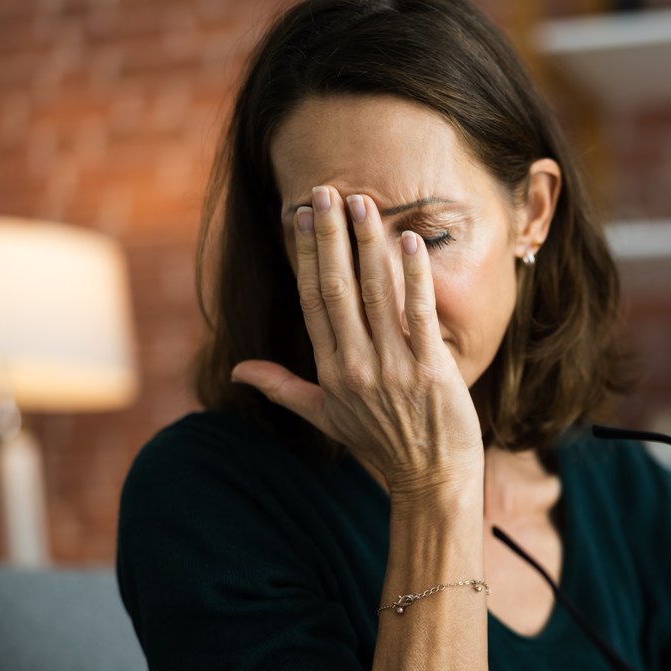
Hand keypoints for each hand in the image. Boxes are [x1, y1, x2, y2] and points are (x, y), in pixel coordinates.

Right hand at [231, 186, 484, 496]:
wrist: (432, 479)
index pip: (312, 301)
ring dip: (369, 245)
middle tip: (327, 191)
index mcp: (330, 370)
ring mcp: (393, 368)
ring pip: (376, 294)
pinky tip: (412, 241)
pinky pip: (420, 314)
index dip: (306, 255)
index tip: (303, 215)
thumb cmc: (382, 445)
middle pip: (337, 289)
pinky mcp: (430, 370)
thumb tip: (238, 371)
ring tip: (364, 204)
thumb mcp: (326, 417)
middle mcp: (355, 365)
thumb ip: (283, 388)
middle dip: (331, 238)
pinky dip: (415, 277)